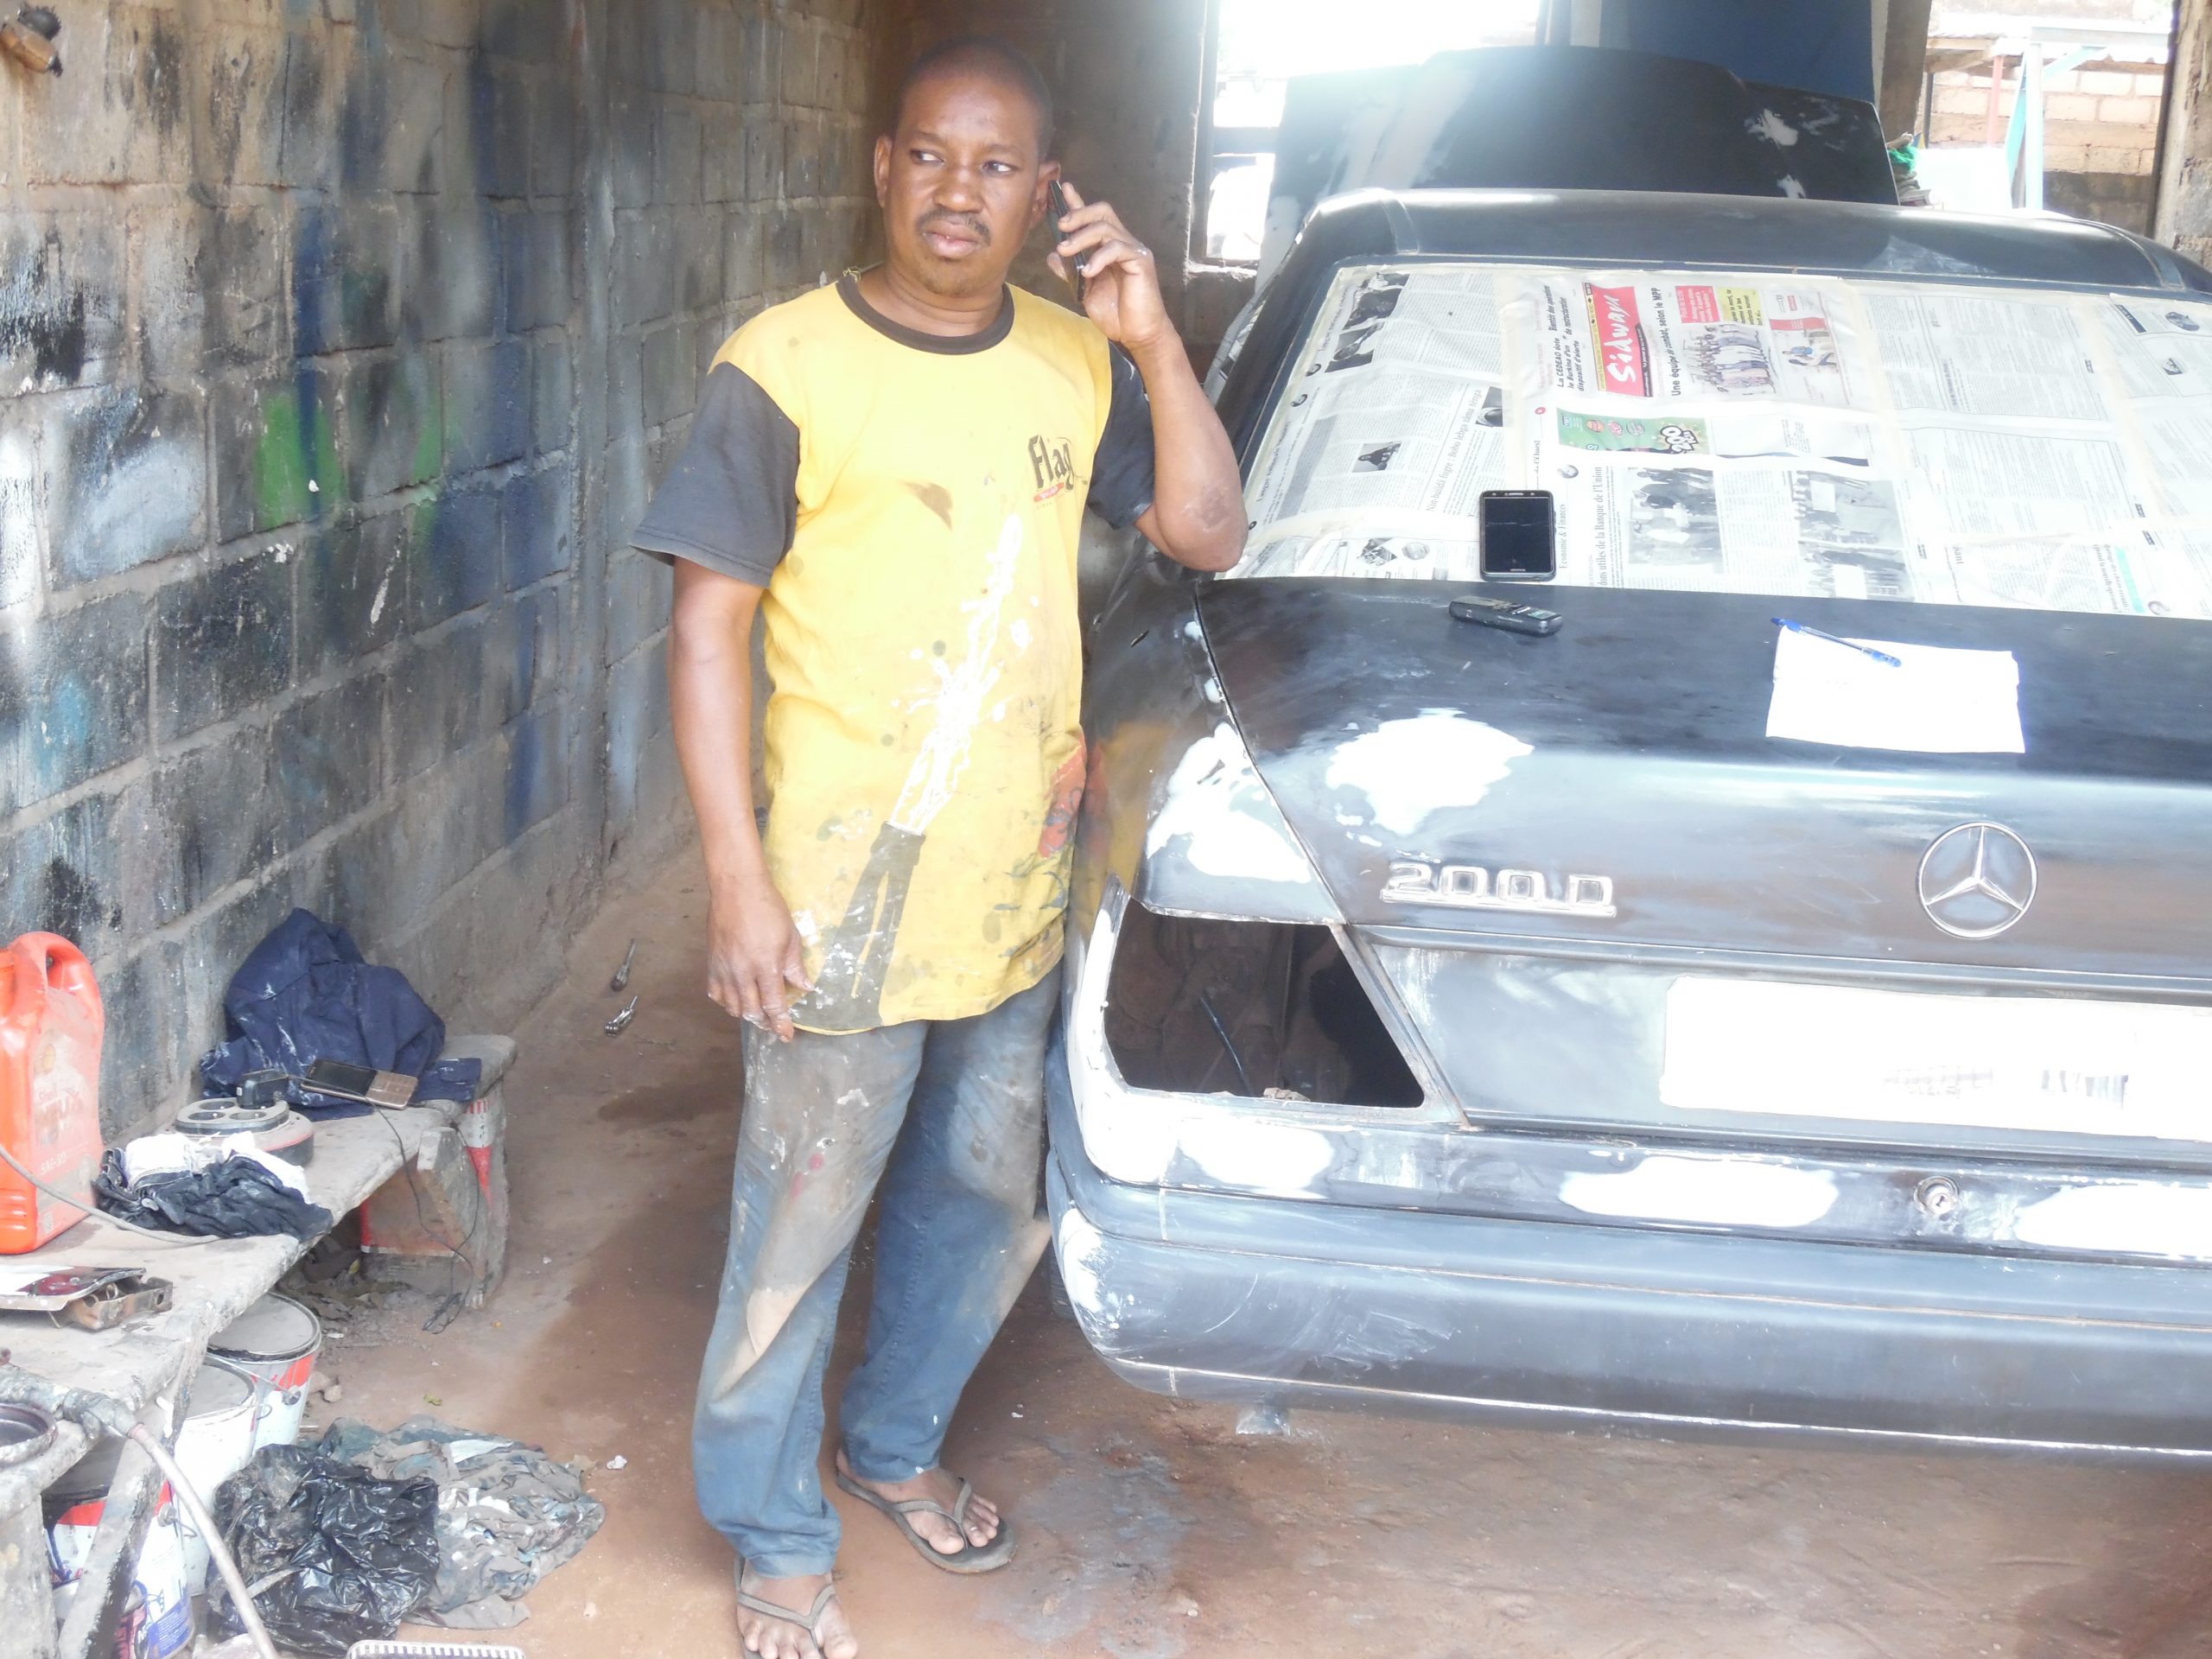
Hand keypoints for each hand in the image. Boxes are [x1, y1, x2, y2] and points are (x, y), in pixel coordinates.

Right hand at [705, 871, 812, 1040]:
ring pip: (732, 1006)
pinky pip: (715, 993)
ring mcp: (723, 969)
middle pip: (751, 1011)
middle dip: (765, 1022)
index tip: (787, 1036)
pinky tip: (735, 999)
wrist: (736, 888)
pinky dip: (726, 1002)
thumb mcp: (790, 936)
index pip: (773, 1005)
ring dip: (746, 1014)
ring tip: (757, 1013)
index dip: (781, 1023)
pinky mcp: (711, 962)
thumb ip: (796, 965)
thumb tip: (805, 987)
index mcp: (765, 966)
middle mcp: (742, 973)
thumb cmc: (768, 908)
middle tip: (774, 1025)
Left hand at [1049, 185, 1171, 354]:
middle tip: (1061, 225)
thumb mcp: (1085, 290)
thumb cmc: (1115, 313)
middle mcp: (1122, 243)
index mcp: (1109, 248)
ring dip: (1082, 237)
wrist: (1137, 334)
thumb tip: (1052, 256)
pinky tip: (1088, 271)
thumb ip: (1070, 272)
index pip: (1094, 218)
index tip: (1063, 189)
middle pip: (1103, 212)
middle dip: (1079, 213)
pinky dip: (1099, 257)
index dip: (1078, 203)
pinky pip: (1117, 248)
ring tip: (1065, 251)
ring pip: (1107, 228)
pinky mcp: (1141, 261)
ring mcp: (1133, 250)